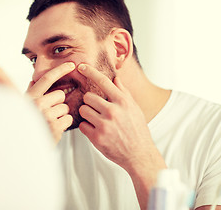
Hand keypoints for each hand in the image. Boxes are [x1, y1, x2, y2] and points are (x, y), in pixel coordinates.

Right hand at [26, 62, 74, 142]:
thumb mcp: (21, 107)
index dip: (60, 69)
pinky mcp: (55, 127)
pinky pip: (68, 119)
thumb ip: (28, 93)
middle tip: (46, 114)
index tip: (71, 64)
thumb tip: (33, 81)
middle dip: (56, 103)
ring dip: (60, 115)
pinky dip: (63, 125)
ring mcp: (46, 116)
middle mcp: (36, 105)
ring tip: (48, 123)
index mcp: (28, 97)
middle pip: (59, 95)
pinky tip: (53, 129)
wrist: (22, 149)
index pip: (46, 79)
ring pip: (65, 108)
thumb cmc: (22, 127)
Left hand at [77, 63, 165, 209]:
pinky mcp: (97, 138)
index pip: (103, 81)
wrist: (139, 154)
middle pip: (88, 97)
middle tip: (98, 110)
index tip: (81, 66)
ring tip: (97, 120)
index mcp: (123, 102)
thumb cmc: (137, 130)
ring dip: (87, 114)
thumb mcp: (134, 108)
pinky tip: (97, 131)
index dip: (90, 72)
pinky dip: (87, 128)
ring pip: (83, 110)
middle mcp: (113, 111)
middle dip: (90, 103)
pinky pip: (82, 125)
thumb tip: (115, 77)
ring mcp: (104, 125)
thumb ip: (123, 92)